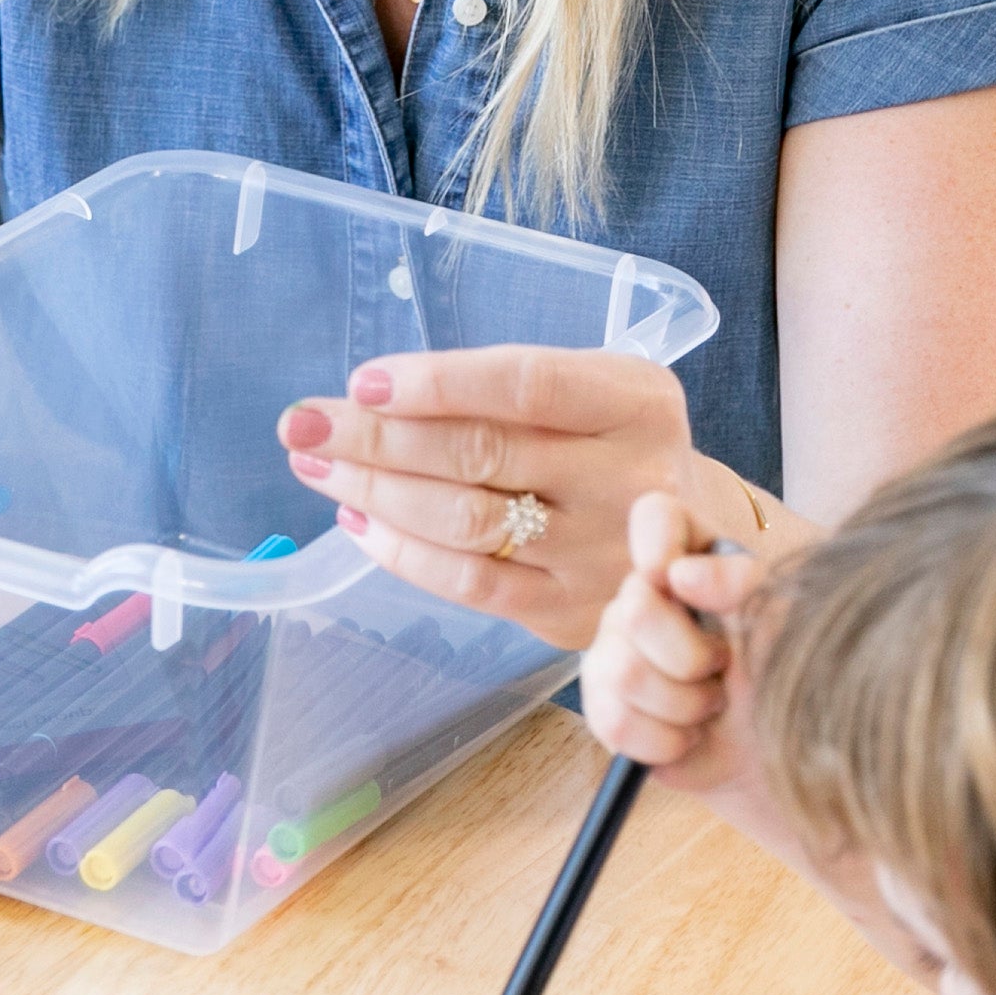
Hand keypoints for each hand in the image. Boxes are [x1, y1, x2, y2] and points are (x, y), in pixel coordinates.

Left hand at [274, 345, 730, 646]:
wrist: (693, 544)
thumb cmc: (613, 446)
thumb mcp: (594, 389)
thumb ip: (505, 386)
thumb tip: (376, 395)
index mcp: (636, 403)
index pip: (525, 385)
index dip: (436, 383)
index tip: (361, 382)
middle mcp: (629, 480)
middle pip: (480, 454)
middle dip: (376, 437)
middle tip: (303, 424)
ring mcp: (602, 555)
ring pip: (466, 521)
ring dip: (374, 492)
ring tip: (315, 466)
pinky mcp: (572, 612)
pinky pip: (471, 584)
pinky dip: (403, 553)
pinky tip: (357, 523)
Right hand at [585, 488, 771, 790]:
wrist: (799, 751)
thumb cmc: (798, 673)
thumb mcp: (791, 620)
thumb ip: (742, 582)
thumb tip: (678, 576)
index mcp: (694, 557)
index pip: (655, 516)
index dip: (656, 541)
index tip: (674, 577)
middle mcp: (644, 597)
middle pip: (634, 609)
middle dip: (690, 656)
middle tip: (724, 668)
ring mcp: (617, 653)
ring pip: (621, 674)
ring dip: (685, 704)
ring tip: (713, 706)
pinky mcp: (608, 710)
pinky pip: (615, 723)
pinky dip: (666, 741)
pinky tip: (691, 735)